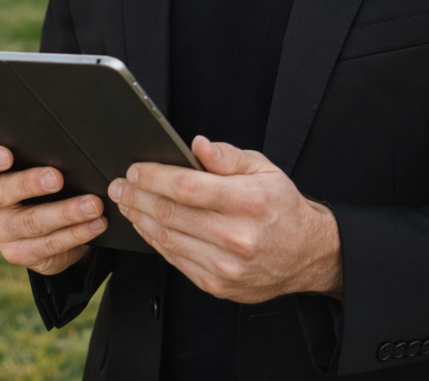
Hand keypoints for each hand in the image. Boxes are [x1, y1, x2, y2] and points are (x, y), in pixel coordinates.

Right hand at [0, 144, 107, 275]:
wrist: (43, 216)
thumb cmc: (37, 173)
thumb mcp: (31, 160)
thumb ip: (35, 150)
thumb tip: (67, 139)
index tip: (7, 155)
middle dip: (30, 184)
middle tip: (57, 177)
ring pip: (29, 222)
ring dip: (65, 213)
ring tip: (92, 205)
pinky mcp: (17, 253)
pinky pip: (48, 246)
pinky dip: (76, 234)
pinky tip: (96, 224)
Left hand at [108, 136, 342, 301]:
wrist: (308, 255)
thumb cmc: (281, 207)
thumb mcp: (264, 169)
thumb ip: (228, 156)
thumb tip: (197, 144)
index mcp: (248, 202)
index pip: (186, 187)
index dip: (153, 177)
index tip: (135, 169)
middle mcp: (237, 237)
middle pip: (170, 214)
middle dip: (137, 196)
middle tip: (120, 185)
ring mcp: (226, 266)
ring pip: (167, 239)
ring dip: (140, 218)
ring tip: (127, 202)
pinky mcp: (217, 284)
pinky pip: (175, 260)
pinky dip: (155, 241)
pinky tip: (146, 225)